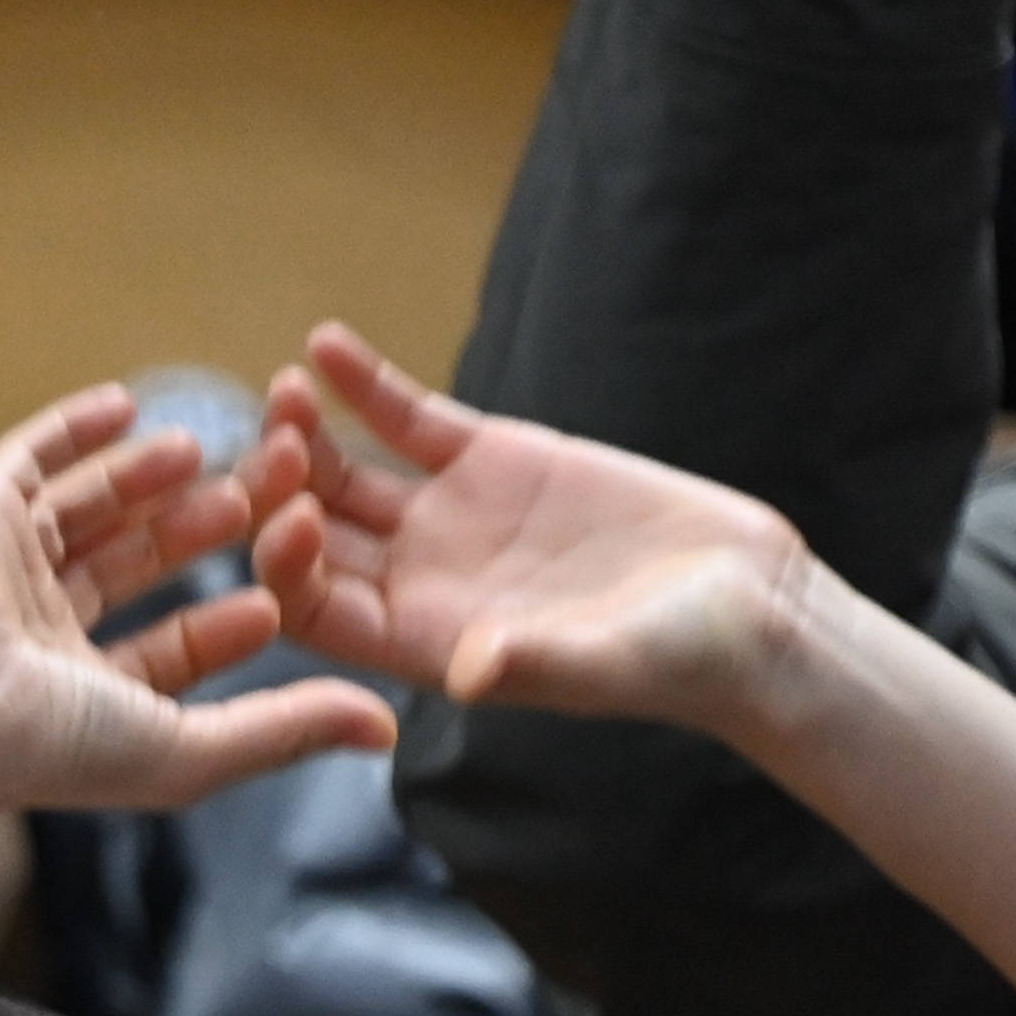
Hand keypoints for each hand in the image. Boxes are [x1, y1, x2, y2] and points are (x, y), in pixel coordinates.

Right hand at [0, 385, 394, 819]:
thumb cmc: (57, 745)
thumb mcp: (193, 748)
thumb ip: (287, 730)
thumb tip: (384, 729)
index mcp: (84, 697)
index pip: (170, 649)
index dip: (225, 622)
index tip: (276, 594)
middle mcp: (45, 634)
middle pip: (140, 565)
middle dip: (207, 527)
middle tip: (272, 486)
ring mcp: (9, 571)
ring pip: (92, 511)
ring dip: (149, 479)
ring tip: (207, 449)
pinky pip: (28, 459)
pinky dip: (72, 430)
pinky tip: (125, 407)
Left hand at [243, 324, 815, 743]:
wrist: (745, 603)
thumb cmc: (678, 659)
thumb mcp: (606, 663)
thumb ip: (534, 664)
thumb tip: (469, 674)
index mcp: (420, 643)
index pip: (315, 612)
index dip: (286, 569)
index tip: (289, 520)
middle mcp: (414, 581)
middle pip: (309, 537)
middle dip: (278, 493)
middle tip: (270, 443)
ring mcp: (444, 516)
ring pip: (341, 474)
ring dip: (305, 434)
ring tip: (287, 388)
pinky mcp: (488, 457)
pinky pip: (406, 418)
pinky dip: (364, 384)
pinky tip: (326, 342)